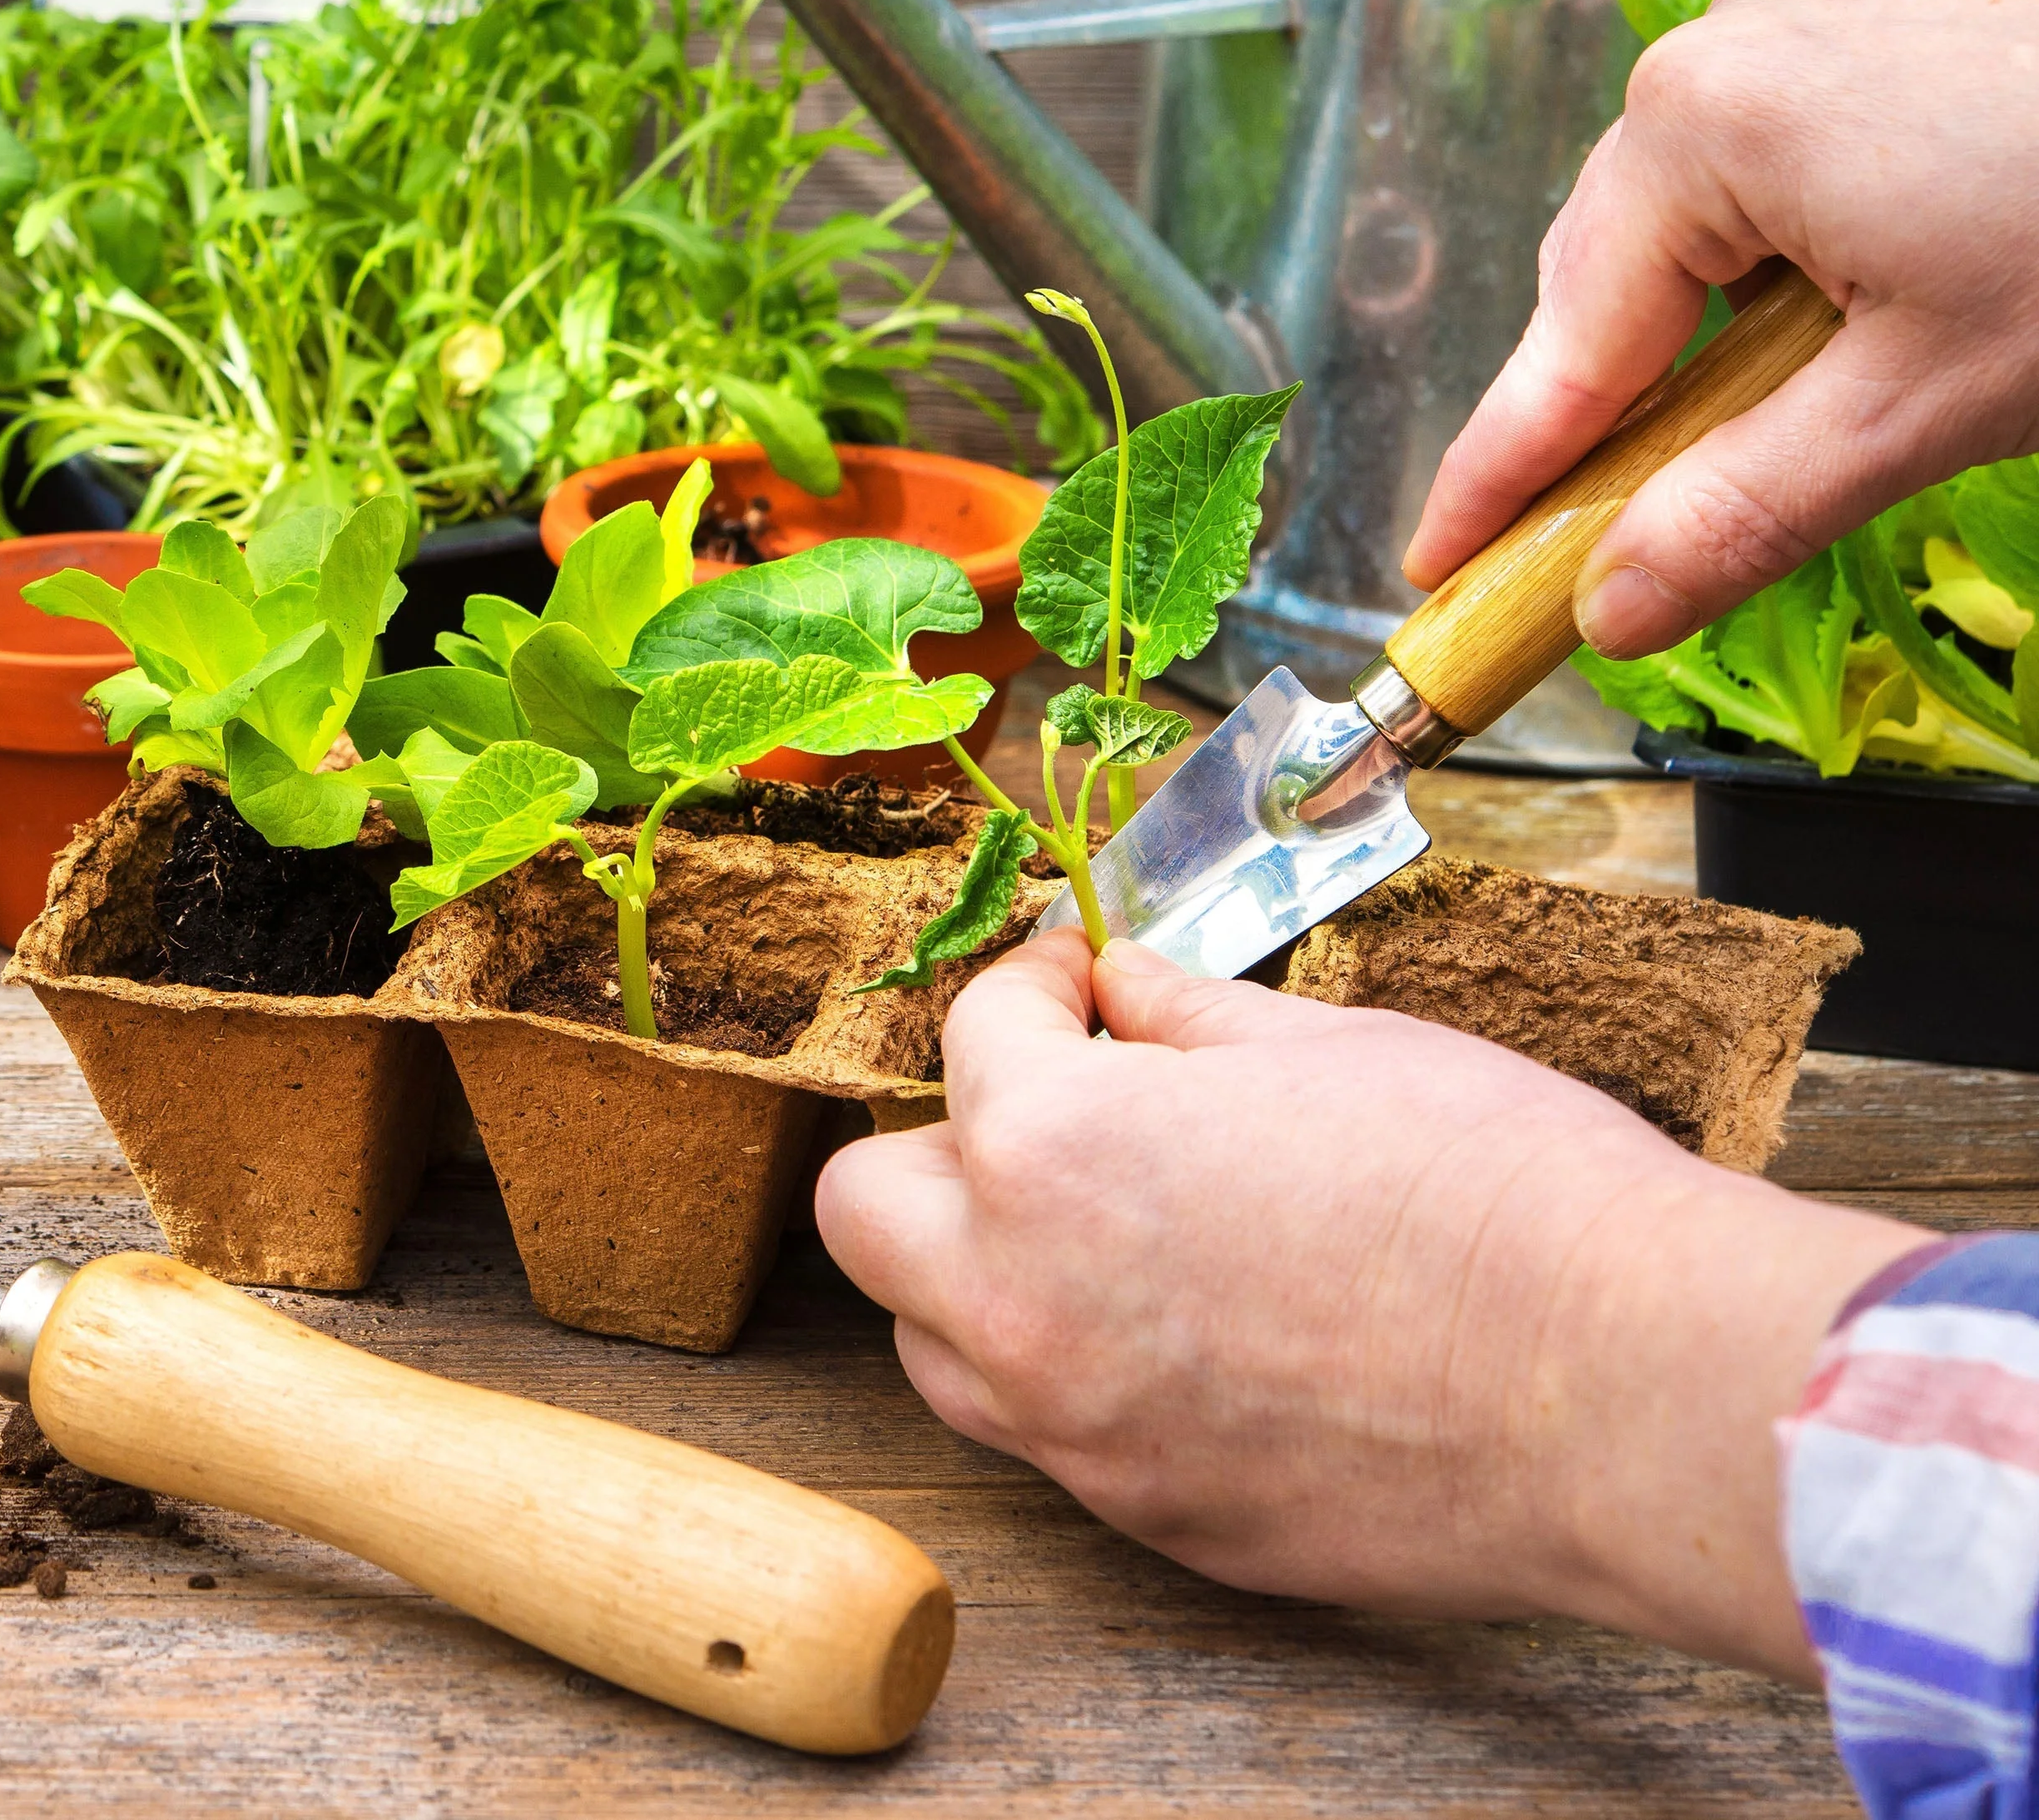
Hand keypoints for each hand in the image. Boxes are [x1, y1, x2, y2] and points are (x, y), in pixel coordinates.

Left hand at [812, 918, 1917, 1674]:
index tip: (1070, 976)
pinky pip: (1049, 1435)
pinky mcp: (1152, 1518)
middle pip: (871, 1210)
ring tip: (1098, 1226)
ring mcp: (1079, 1432)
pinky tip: (1178, 1329)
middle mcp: (1021, 1304)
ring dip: (978, 1272)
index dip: (1029, 984)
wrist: (1624, 1389)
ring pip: (935, 1345)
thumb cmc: (1497, 1196)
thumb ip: (1182, 1017)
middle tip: (1050, 1106)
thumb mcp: (1323, 1046)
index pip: (974, 1036)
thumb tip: (1120, 987)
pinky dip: (1073, 1372)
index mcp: (1048, 1151)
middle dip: (944, 1141)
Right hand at [1403, 0, 2038, 654]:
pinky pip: (1819, 131)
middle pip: (1635, 257)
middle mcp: (1746, 32)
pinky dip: (1822, 231)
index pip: (1569, 342)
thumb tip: (1616, 611)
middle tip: (1603, 529)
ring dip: (1734, 311)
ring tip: (1786, 409)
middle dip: (1628, 394)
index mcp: (1707, 120)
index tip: (1441, 566)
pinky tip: (1890, 293)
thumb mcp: (1927, 410)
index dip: (1503, 475)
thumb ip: (1743, 512)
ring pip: (1730, 193)